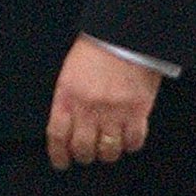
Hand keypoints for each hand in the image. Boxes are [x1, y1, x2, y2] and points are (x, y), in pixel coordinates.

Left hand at [46, 35, 161, 170]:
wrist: (127, 33)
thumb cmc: (98, 48)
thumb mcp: (71, 72)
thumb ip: (68, 98)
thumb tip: (68, 124)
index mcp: (67, 96)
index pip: (57, 136)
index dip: (59, 154)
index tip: (62, 162)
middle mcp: (88, 108)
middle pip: (83, 148)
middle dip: (85, 155)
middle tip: (88, 153)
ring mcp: (113, 111)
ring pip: (108, 150)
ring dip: (108, 153)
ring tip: (109, 147)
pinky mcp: (137, 111)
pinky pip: (133, 141)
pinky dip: (131, 144)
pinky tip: (129, 139)